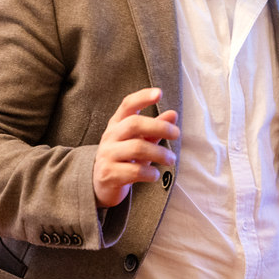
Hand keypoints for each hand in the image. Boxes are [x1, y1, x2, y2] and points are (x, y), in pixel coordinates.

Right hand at [93, 88, 178, 207]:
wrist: (102, 185)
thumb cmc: (125, 158)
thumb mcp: (139, 141)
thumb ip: (155, 129)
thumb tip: (173, 114)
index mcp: (117, 124)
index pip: (128, 105)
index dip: (142, 97)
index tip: (159, 93)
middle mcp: (110, 136)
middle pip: (134, 124)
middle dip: (159, 127)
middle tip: (176, 134)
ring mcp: (108, 155)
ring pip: (137, 148)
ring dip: (160, 153)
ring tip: (171, 159)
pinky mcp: (110, 174)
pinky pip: (134, 172)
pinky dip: (150, 173)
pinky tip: (156, 175)